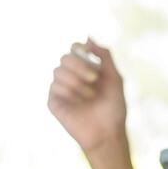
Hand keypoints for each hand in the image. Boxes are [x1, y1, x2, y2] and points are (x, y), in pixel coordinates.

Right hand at [47, 38, 126, 153]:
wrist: (107, 132)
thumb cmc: (113, 106)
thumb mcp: (114, 77)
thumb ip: (104, 56)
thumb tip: (88, 36)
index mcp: (85, 69)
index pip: (74, 49)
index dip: (78, 47)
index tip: (86, 51)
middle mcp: (71, 76)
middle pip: (65, 57)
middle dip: (80, 65)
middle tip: (94, 78)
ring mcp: (60, 88)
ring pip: (58, 71)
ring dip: (77, 82)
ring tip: (90, 96)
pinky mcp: (53, 101)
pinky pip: (55, 86)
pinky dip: (70, 93)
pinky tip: (79, 104)